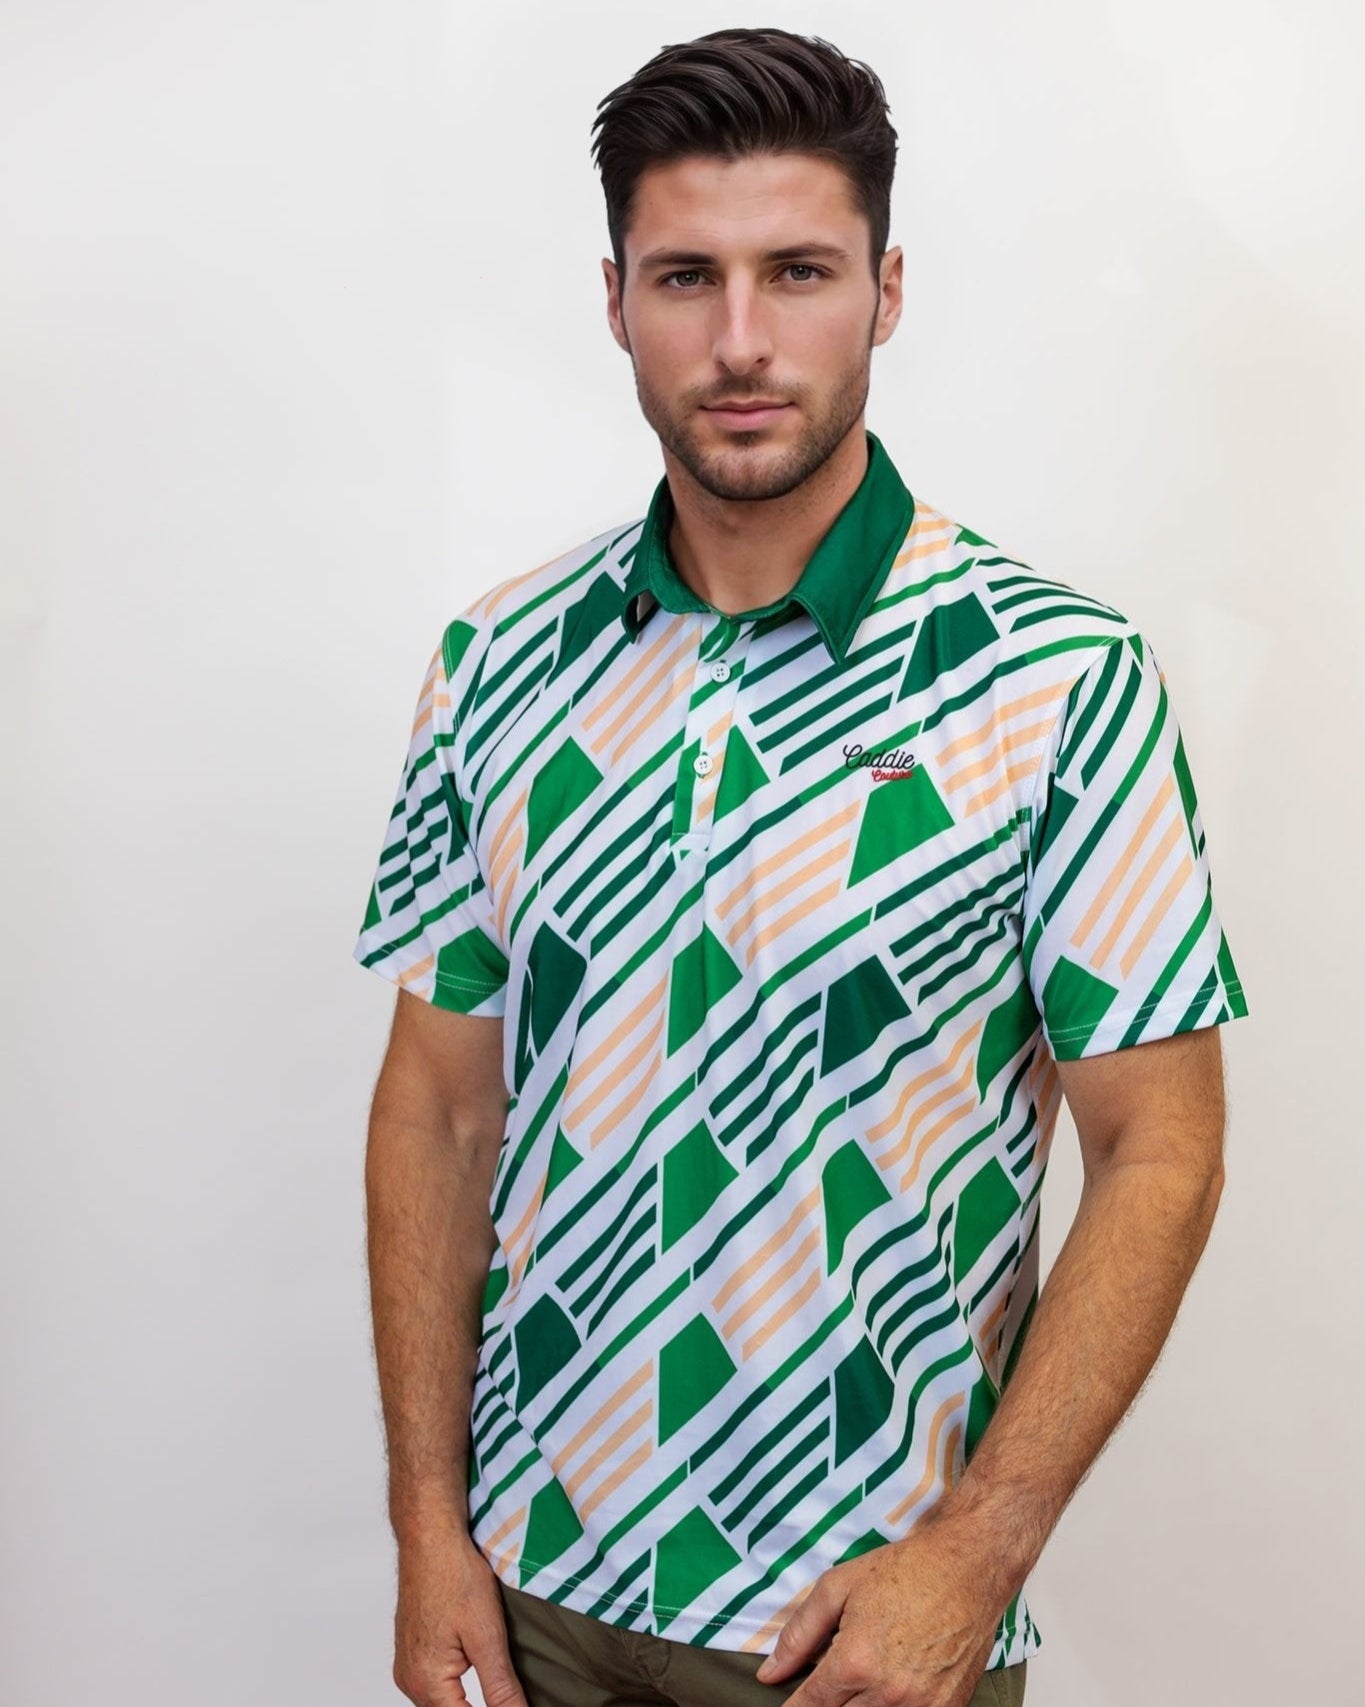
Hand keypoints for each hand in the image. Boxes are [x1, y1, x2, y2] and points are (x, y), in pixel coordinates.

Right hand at [392, 1523, 527, 1706]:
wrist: (431, 1537)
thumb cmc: (454, 1575)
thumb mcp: (488, 1635)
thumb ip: (500, 1687)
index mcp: (426, 1682)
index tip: (513, 1703)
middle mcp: (410, 1680)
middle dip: (480, 1706)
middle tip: (510, 1696)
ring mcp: (408, 1665)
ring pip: (443, 1701)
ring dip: (468, 1700)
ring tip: (498, 1687)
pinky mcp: (413, 1650)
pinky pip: (435, 1681)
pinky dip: (456, 1684)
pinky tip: (474, 1669)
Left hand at [753, 1508, 1011, 1706]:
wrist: (969, 1568)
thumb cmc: (904, 1571)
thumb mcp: (838, 1587)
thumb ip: (799, 1634)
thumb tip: (769, 1674)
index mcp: (855, 1663)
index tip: (789, 1703)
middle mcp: (887, 1695)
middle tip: (829, 1686)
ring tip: (858, 1685)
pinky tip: (886, 1691)